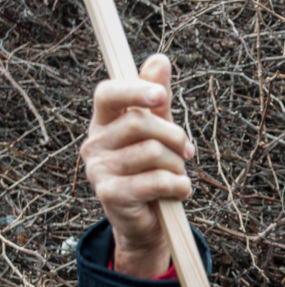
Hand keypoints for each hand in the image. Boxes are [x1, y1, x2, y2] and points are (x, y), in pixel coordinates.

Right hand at [81, 54, 193, 277]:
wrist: (148, 225)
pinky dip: (179, 187)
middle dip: (174, 136)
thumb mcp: (158, 134)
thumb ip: (157, 101)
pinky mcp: (111, 195)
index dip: (135, 90)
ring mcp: (99, 170)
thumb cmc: (154, 173)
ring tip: (177, 177)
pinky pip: (157, 181)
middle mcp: (94, 144)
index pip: (107, 93)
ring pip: (153, 152)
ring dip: (178, 166)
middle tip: (186, 153)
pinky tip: (179, 193)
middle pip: (140, 122)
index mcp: (104, 124)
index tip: (162, 97)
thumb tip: (159, 59)